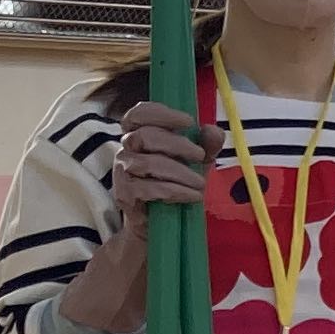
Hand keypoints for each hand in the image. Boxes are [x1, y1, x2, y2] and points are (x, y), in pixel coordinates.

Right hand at [112, 98, 211, 214]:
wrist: (162, 220)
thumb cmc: (177, 181)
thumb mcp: (198, 160)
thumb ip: (208, 143)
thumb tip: (212, 130)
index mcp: (140, 132)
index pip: (138, 113)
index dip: (161, 113)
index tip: (189, 122)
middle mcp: (126, 148)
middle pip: (145, 136)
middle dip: (178, 144)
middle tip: (200, 156)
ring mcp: (122, 171)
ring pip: (147, 164)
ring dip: (180, 172)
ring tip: (200, 184)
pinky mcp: (124, 194)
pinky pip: (148, 189)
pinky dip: (175, 192)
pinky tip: (192, 196)